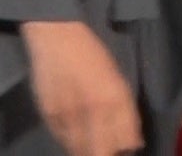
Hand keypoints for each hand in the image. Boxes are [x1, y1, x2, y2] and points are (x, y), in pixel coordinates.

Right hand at [21, 20, 141, 155]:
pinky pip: (63, 141)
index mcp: (116, 98)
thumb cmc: (93, 55)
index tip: (127, 148)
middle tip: (108, 148)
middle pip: (102, 152)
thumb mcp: (118, 81)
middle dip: (107, 153)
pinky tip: (75, 133)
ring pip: (81, 151)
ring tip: (92, 143)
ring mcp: (69, 116)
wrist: (57, 37)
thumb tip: (132, 144)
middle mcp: (94, 110)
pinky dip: (71, 142)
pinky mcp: (49, 117)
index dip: (127, 148)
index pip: (126, 141)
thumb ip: (126, 114)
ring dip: (88, 150)